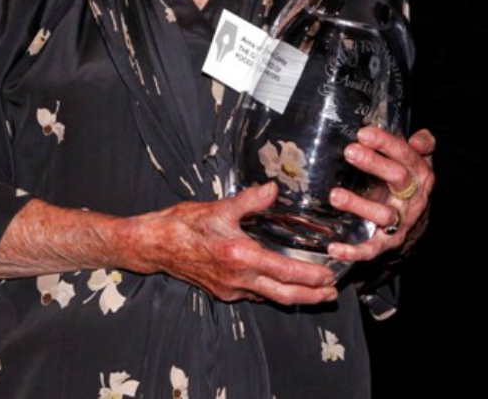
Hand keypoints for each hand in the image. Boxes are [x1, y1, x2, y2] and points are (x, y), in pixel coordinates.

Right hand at [125, 182, 338, 305]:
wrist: (155, 245)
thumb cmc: (184, 225)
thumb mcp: (219, 207)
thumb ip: (250, 200)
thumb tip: (274, 188)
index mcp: (241, 257)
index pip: (287, 273)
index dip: (312, 277)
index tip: (330, 275)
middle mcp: (239, 280)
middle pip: (285, 296)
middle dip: (312, 296)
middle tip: (332, 292)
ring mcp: (231, 289)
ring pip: (271, 298)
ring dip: (295, 296)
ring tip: (315, 292)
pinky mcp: (223, 291)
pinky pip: (254, 295)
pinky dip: (273, 292)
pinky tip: (279, 283)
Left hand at [326, 126, 435, 264]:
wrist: (417, 223)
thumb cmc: (409, 183)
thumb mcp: (418, 160)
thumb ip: (422, 144)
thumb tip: (418, 138)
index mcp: (420, 173)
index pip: (406, 155)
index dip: (386, 143)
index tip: (363, 134)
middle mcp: (413, 197)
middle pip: (397, 178)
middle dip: (373, 163)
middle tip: (350, 151)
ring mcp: (402, 221)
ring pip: (384, 214)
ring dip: (359, 205)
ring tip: (335, 195)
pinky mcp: (389, 242)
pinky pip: (373, 248)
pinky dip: (354, 251)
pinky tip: (334, 247)